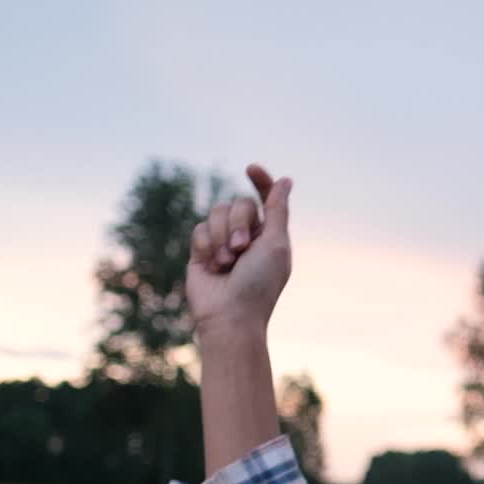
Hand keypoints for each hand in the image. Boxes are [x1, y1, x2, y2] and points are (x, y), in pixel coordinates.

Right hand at [186, 163, 292, 336]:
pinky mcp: (201, 251)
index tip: (251, 168)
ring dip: (221, 236)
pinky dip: (206, 245)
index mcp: (271, 234)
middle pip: (239, 203)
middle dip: (238, 223)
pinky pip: (198, 228)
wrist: (229, 315)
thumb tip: (286, 180)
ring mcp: (223, 242)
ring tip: (226, 262)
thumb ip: (278, 210)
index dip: (260, 181)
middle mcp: (247, 236)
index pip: (265, 199)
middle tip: (242, 249)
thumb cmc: (259, 283)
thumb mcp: (276, 244)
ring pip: (216, 212)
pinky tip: (211, 267)